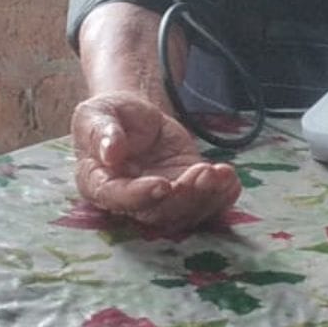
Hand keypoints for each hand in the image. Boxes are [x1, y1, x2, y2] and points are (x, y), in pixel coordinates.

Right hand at [72, 91, 240, 229]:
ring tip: (221, 172)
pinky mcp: (186, 190)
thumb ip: (101, 132)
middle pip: (156, 212)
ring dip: (206, 197)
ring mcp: (161, 198)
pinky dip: (221, 197)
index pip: (116, 198)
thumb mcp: (96, 114)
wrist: (136, 116)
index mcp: (99, 183)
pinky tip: (231, 180)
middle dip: (184, 197)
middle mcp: (130, 199)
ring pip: (183, 213)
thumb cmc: (109, 115)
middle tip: (203, 172)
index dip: (139, 196)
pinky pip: (205, 204)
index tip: (162, 184)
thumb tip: (111, 152)